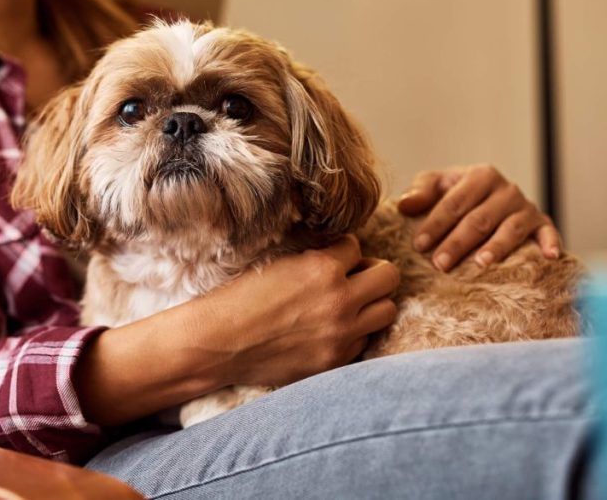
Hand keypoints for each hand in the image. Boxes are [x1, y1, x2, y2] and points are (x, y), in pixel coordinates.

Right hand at [75, 235, 398, 425]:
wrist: (217, 343)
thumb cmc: (238, 299)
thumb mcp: (276, 264)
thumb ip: (313, 259)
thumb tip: (339, 254)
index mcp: (321, 268)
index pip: (356, 245)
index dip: (342, 250)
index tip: (332, 257)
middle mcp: (339, 299)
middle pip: (388, 276)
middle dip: (371, 272)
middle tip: (353, 277)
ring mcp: (341, 334)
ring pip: (387, 310)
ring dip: (371, 303)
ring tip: (349, 304)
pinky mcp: (335, 361)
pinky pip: (365, 341)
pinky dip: (355, 332)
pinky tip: (332, 329)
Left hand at [397, 164, 560, 270]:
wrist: (491, 196)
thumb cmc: (458, 193)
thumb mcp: (437, 185)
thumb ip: (421, 191)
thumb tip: (404, 204)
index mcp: (480, 175)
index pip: (454, 202)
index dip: (436, 223)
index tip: (419, 244)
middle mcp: (506, 189)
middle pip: (479, 219)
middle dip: (458, 242)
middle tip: (439, 263)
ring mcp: (526, 207)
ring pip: (509, 229)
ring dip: (496, 247)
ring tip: (480, 263)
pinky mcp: (542, 223)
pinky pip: (548, 233)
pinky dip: (550, 243)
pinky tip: (548, 257)